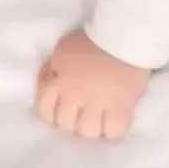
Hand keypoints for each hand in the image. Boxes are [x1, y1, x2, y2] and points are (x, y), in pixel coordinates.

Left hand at [35, 29, 151, 139]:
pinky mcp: (121, 107)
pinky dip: (111, 132)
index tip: (59, 111)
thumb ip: (54, 69)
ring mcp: (98, 103)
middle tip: (79, 116)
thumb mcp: (63, 50)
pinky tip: (112, 125)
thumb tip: (50, 84)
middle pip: (65, 124)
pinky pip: (112, 132)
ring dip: (91, 129)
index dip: (49, 114)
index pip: (43, 109)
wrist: (124, 35)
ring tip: (97, 123)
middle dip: (70, 123)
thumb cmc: (91, 40)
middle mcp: (75, 95)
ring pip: (87, 132)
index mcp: (60, 81)